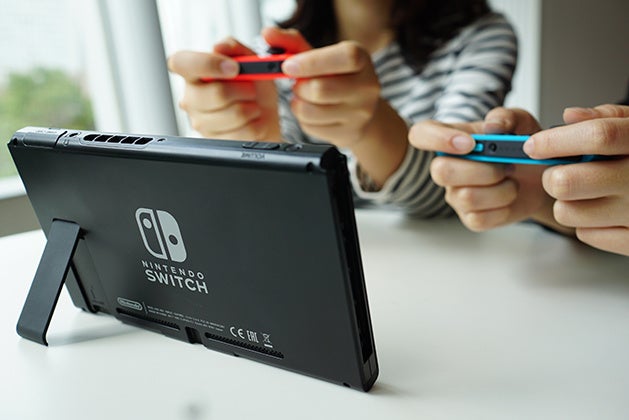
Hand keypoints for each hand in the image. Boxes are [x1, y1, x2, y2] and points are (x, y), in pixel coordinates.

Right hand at [168, 37, 280, 140]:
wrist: (264, 116)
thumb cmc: (252, 87)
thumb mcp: (249, 59)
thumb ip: (234, 47)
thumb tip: (219, 46)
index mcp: (193, 73)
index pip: (181, 63)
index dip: (208, 63)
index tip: (234, 67)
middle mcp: (191, 99)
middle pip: (218, 93)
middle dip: (245, 89)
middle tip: (250, 89)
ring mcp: (201, 123)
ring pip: (235, 114)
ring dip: (253, 107)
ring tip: (250, 105)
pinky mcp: (216, 143)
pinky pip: (244, 132)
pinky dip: (257, 124)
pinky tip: (251, 121)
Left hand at [267, 27, 406, 185]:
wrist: (360, 108)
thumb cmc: (336, 77)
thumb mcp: (319, 56)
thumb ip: (292, 43)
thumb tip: (268, 34)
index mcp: (361, 59)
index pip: (343, 58)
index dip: (312, 62)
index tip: (288, 66)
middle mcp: (367, 86)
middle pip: (320, 89)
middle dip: (299, 87)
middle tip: (298, 84)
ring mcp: (361, 113)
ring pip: (311, 111)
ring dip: (298, 104)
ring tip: (305, 98)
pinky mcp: (350, 133)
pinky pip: (312, 128)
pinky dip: (304, 120)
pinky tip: (313, 113)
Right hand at [409, 108, 565, 231]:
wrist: (540, 178)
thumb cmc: (522, 148)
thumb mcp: (521, 123)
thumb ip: (507, 117)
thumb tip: (492, 127)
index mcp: (451, 139)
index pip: (421, 134)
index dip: (437, 139)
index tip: (470, 143)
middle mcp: (447, 167)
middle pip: (440, 171)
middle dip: (482, 170)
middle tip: (506, 165)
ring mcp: (456, 194)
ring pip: (466, 196)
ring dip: (501, 189)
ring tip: (512, 180)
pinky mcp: (470, 217)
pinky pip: (480, 218)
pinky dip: (504, 207)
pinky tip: (510, 196)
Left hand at [524, 104, 628, 255]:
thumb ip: (606, 118)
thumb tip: (570, 117)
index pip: (597, 137)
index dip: (555, 141)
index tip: (533, 145)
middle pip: (567, 182)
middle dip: (553, 176)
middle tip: (561, 172)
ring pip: (566, 212)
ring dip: (567, 202)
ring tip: (587, 192)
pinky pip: (585, 234)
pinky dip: (586, 222)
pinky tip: (603, 209)